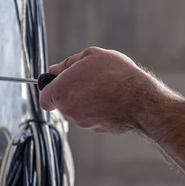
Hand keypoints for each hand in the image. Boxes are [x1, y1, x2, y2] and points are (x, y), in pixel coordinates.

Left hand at [39, 46, 172, 133]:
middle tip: (91, 79)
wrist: (140, 99)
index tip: (58, 84)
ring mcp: (84, 122)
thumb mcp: (91, 56)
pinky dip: (101, 110)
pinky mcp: (98, 129)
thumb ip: (68, 63)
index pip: (44, 97)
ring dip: (89, 100)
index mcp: (62, 90)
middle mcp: (69, 109)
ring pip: (80, 110)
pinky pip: (95, 118)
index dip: (50, 89)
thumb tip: (55, 70)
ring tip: (107, 88)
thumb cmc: (116, 74)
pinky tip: (113, 99)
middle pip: (64, 102)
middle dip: (74, 92)